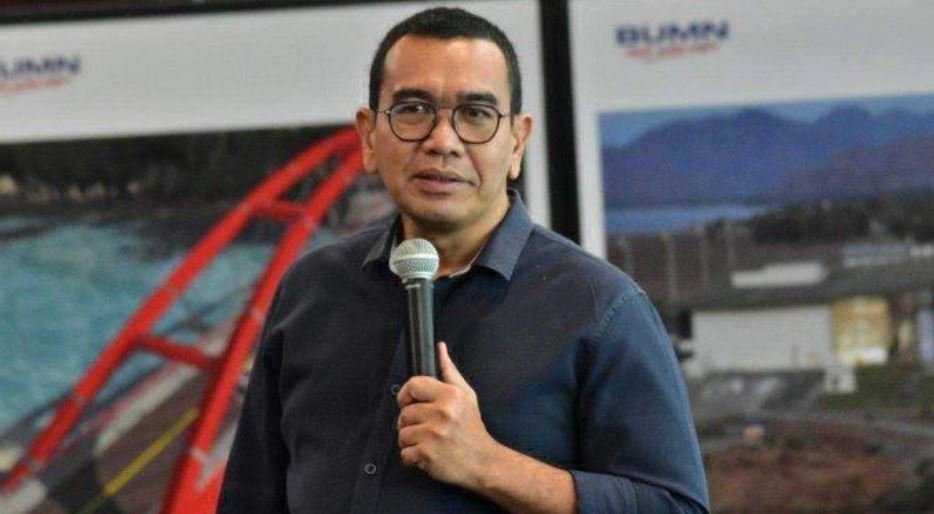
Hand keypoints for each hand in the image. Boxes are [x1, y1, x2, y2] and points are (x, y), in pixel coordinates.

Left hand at [396, 342, 500, 488]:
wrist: (484, 462)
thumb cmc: (472, 429)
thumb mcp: (466, 395)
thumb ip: (449, 371)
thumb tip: (440, 348)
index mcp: (450, 395)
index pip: (413, 385)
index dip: (406, 395)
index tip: (410, 403)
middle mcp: (442, 413)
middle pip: (404, 413)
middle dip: (411, 422)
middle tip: (427, 428)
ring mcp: (434, 435)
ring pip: (402, 434)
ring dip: (410, 441)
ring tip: (428, 442)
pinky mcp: (428, 455)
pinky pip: (404, 454)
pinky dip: (412, 458)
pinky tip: (427, 455)